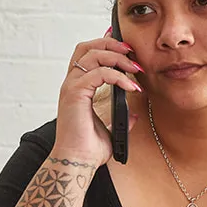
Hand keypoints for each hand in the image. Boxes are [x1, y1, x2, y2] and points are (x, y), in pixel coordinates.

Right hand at [53, 28, 142, 166]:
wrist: (77, 162)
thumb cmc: (88, 149)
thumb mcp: (110, 130)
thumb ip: (121, 118)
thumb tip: (133, 114)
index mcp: (77, 88)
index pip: (86, 54)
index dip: (104, 44)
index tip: (125, 46)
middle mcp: (71, 84)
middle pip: (87, 47)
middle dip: (111, 43)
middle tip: (131, 51)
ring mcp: (71, 87)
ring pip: (93, 55)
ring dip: (117, 57)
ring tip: (135, 68)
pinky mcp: (75, 94)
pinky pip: (100, 74)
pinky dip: (119, 77)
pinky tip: (132, 87)